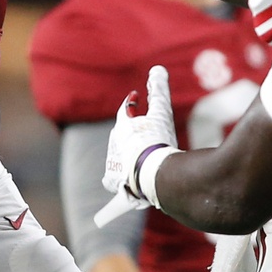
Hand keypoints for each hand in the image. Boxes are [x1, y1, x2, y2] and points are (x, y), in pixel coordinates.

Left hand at [99, 65, 176, 222]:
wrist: (152, 173)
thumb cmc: (157, 141)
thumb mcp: (161, 114)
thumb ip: (159, 91)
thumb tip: (157, 69)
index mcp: (123, 125)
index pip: (125, 109)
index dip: (131, 103)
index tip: (135, 97)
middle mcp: (113, 143)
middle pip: (121, 134)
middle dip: (129, 131)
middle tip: (141, 132)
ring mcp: (112, 162)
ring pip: (117, 157)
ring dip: (125, 156)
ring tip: (136, 159)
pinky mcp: (112, 181)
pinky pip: (111, 183)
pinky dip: (114, 187)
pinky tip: (110, 202)